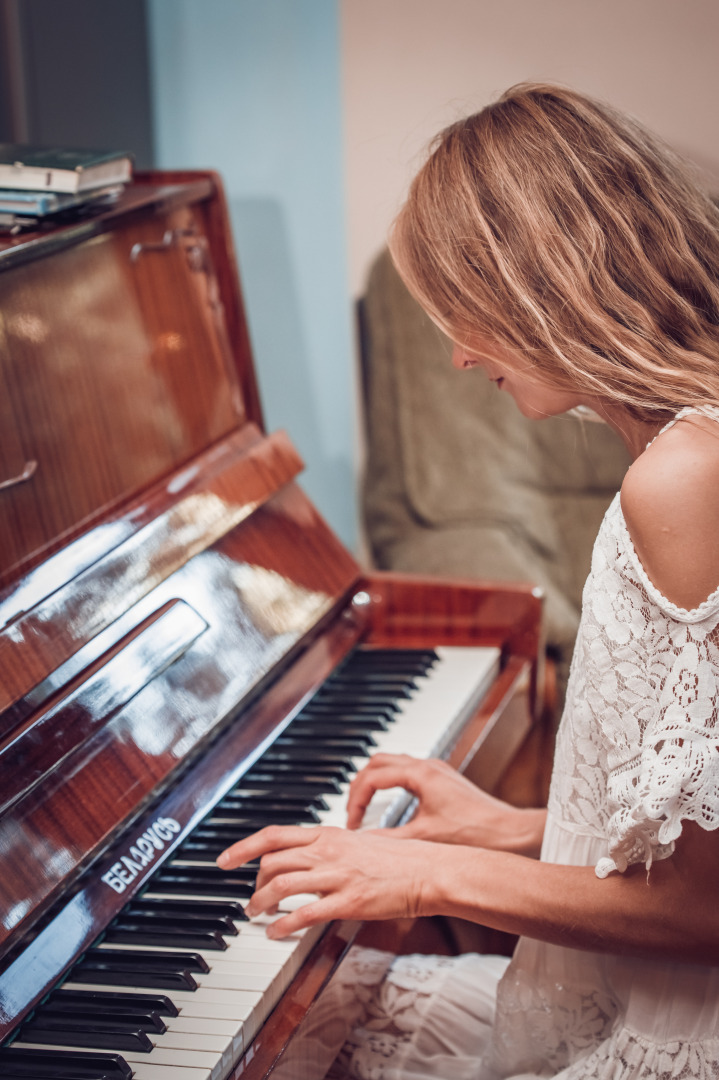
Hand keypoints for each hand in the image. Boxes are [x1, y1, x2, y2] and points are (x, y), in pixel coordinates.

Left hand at [216, 824, 440, 937]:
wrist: (428, 870)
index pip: (274, 835)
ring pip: (282, 885)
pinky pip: (305, 913)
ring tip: (256, 915)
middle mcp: (328, 850)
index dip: (243, 847)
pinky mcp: (348, 901)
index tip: (224, 860)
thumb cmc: (398, 858)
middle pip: (272, 861)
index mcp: (328, 833)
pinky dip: (283, 925)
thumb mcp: (358, 842)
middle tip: (251, 899)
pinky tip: (276, 934)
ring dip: (261, 903)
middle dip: (253, 883)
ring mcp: (337, 875)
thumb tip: (307, 857)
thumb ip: (331, 847)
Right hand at [346, 754, 545, 854]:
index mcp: (420, 773)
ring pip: (393, 763)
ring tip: (366, 808)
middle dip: (360, 785)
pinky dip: (392, 784)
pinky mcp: (443, 779)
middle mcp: (428, 765)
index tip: (352, 822)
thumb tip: (361, 843)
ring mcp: (437, 770)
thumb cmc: (475, 833)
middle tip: (353, 811)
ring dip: (375, 782)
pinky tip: (392, 807)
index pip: (372, 776)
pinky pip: (408, 772)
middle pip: (378, 762)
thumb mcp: (423, 838)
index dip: (355, 800)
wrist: (510, 833)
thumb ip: (388, 839)